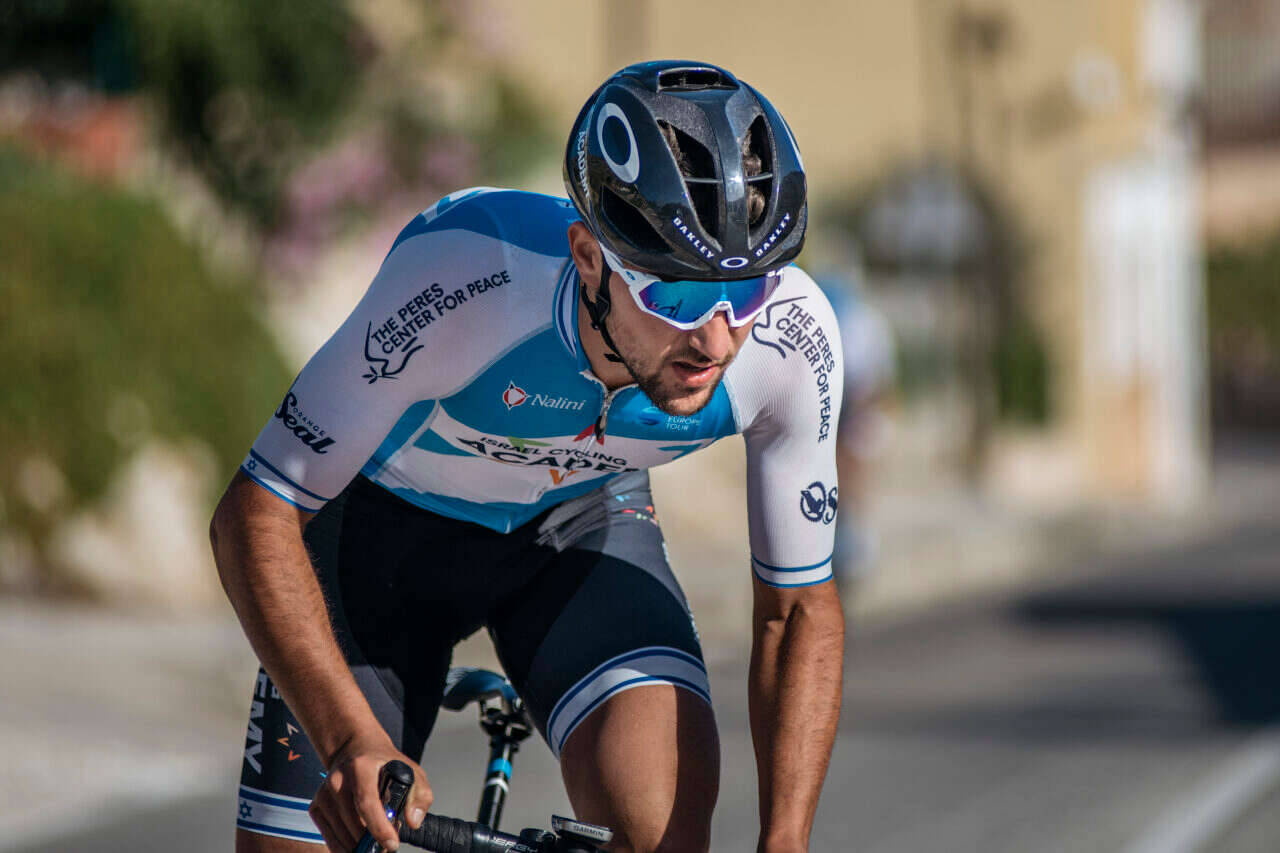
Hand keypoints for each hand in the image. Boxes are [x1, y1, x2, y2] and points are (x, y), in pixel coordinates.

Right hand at [309, 732, 432, 851]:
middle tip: (387, 843)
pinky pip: (329, 836)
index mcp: (361, 767)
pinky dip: (344, 845)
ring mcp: (324, 793)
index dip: (379, 827)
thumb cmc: (385, 764)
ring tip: (375, 841)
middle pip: (354, 823)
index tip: (392, 844)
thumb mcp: (410, 771)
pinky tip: (358, 842)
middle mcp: (337, 779)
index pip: (367, 802)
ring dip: (359, 845)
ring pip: (341, 834)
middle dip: (372, 841)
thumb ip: (419, 795)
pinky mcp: (316, 805)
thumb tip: (413, 822)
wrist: (355, 749)